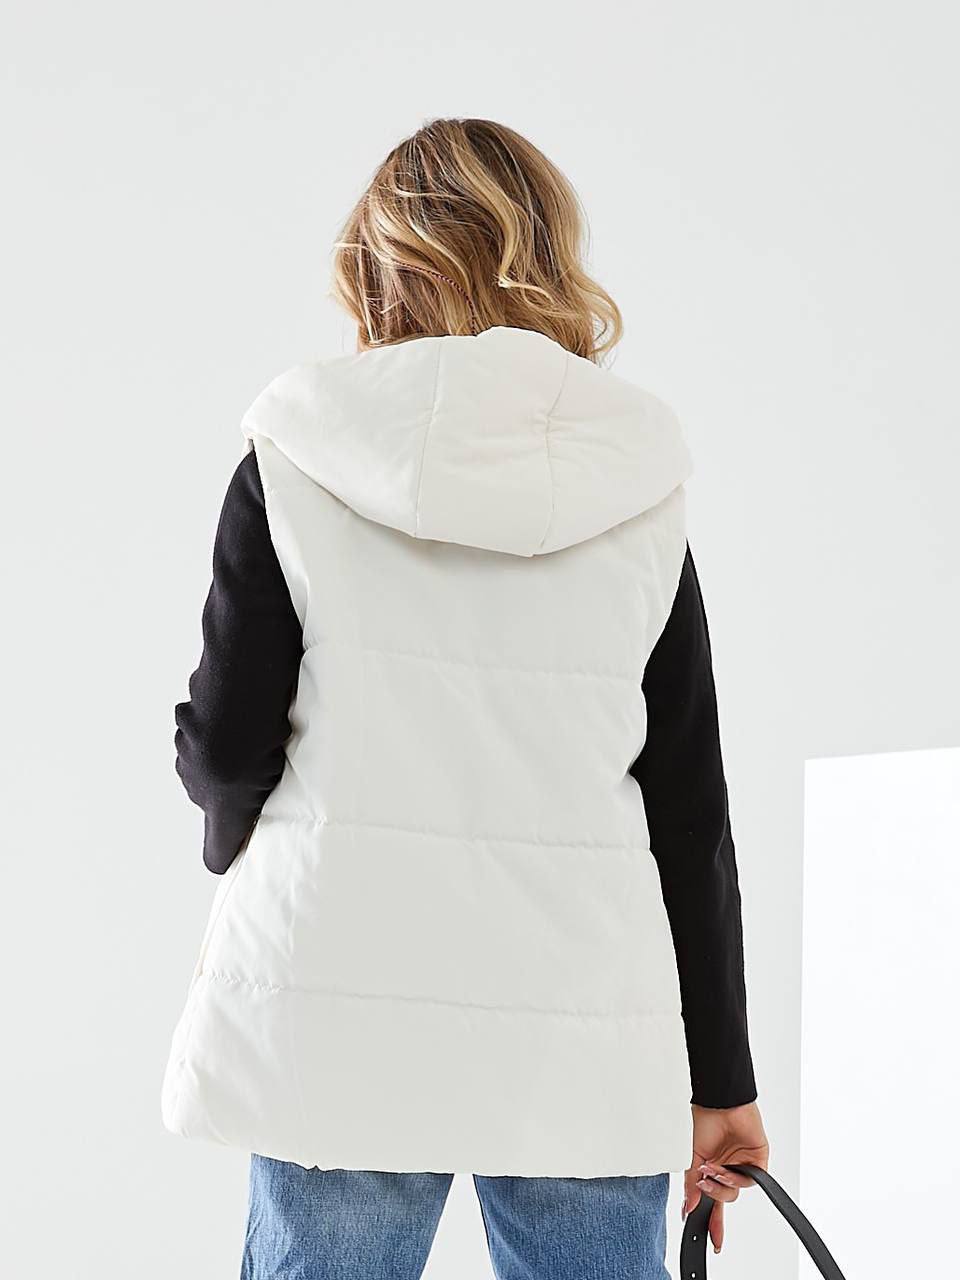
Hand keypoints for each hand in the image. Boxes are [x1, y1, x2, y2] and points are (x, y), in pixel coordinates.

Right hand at [683, 1101, 768, 1253]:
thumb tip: (688, 1208)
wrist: (719, 1102)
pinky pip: (750, 1179)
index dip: (712, 1221)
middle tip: (705, 1196)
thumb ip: (692, 1184)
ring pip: (735, 1191)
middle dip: (716, 1208)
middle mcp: (727, 1169)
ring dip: (721, 1184)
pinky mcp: (758, 1160)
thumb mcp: (692, 1156)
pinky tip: (724, 1168)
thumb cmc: (704, 1120)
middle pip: (725, 1200)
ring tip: (711, 1170)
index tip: (712, 1241)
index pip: (712, 1200)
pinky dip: (736, 1177)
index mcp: (711, 1168)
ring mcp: (742, 1165)